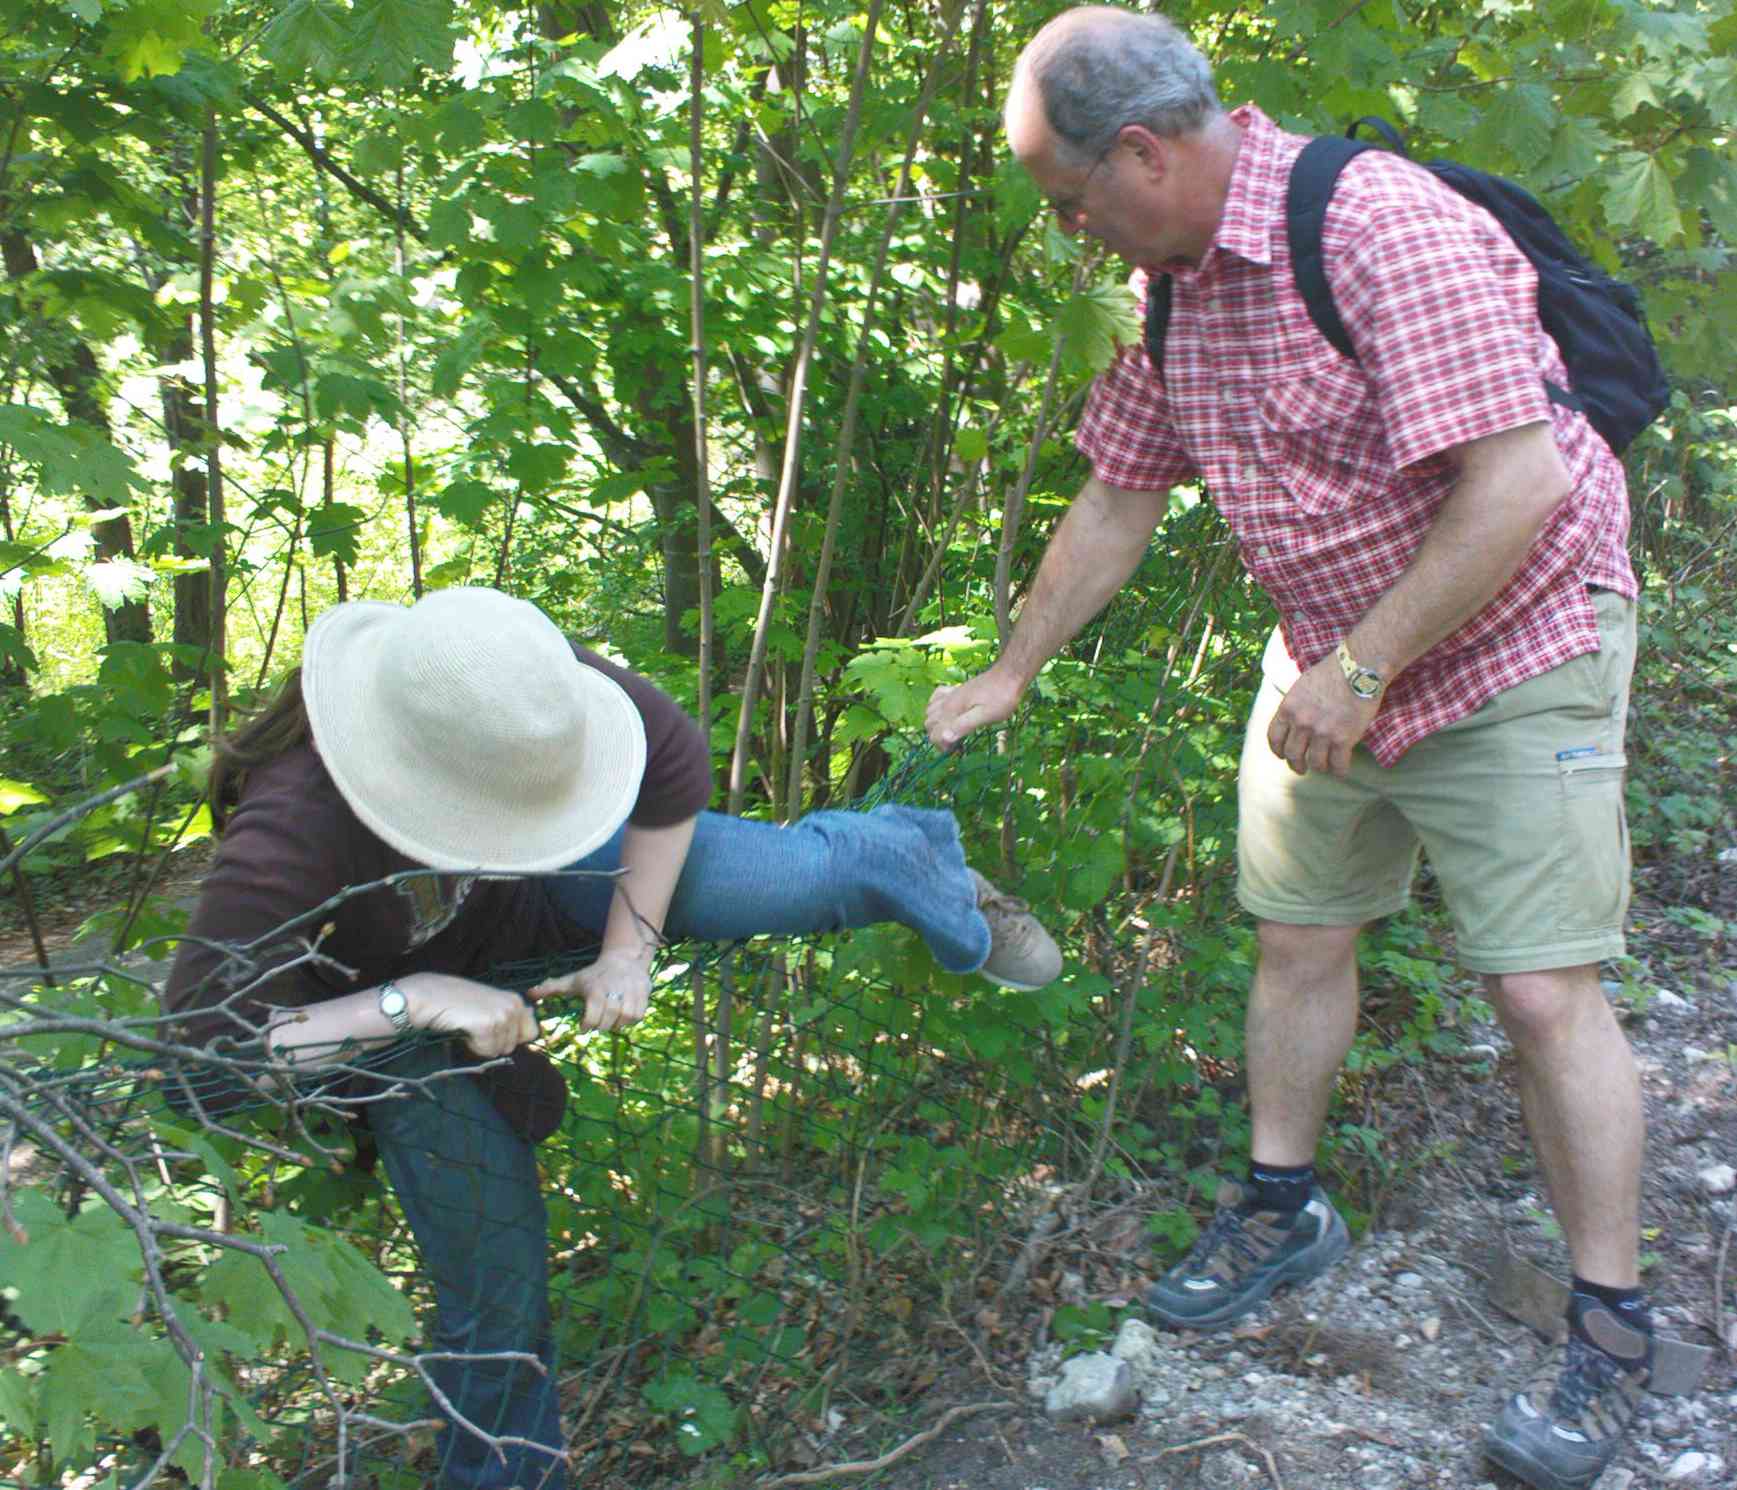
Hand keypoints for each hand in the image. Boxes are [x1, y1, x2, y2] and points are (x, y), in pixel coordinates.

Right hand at [406, 972, 540, 1058]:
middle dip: (495, 1043)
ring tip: (469, 1025)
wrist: (431, 996)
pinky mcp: (489, 1025)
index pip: (532, 1032)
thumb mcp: (489, 1003)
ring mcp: (502, 1015)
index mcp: (516, 1000)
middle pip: (513, 1046)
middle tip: (477, 1026)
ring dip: (483, 1044)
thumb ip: (509, 1013)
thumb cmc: (458, 1001)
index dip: (513, 1038)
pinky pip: (487, 1051)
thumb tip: (532, 1022)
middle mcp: (514, 1006)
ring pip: (499, 1050)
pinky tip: (465, 1029)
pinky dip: (474, 1046)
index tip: (494, 1032)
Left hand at [534, 950, 651, 1032]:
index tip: (583, 1027)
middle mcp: (613, 989)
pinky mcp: (643, 992)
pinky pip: (639, 1015)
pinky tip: (623, 1015)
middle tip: (597, 1024)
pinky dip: (631, 1019)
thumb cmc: (594, 974)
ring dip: (618, 1024)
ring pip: (626, 1018)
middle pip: (609, 1019)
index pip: (593, 1016)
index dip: (587, 1025)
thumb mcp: (572, 980)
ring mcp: (630, 991)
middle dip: (602, 1026)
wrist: (624, 959)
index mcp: (594, 989)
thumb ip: (551, 988)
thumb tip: (528, 993)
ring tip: (611, 1020)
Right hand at [925, 669, 1022, 751]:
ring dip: (936, 723)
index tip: (956, 750)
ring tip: (952, 730)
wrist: (1009, 675)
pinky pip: (936, 697)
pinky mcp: (956, 689)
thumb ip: (964, 725)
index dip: (942, 746)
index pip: (935, 733)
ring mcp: (951, 694)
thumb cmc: (1002, 697)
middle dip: (937, 736)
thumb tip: (945, 738)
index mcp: (953, 709)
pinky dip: (935, 706)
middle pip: (929, 724)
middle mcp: (947, 701)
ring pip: (929, 712)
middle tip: (955, 742)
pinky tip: (946, 711)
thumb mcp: (987, 715)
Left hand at [1267, 654, 1380, 776]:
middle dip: (1296, 765)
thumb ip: (1295, 706)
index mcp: (1288, 708)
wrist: (1359, 667)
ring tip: (1325, 766)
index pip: (1274, 738)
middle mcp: (1301, 722)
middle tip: (1302, 768)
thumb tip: (1292, 722)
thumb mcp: (1301, 686)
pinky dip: (1339, 771)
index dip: (1278, 751)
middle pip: (1292, 755)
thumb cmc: (1332, 672)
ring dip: (1320, 767)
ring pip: (1315, 763)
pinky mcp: (1343, 739)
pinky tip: (1341, 770)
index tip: (1283, 756)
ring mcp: (1321, 732)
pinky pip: (1338, 765)